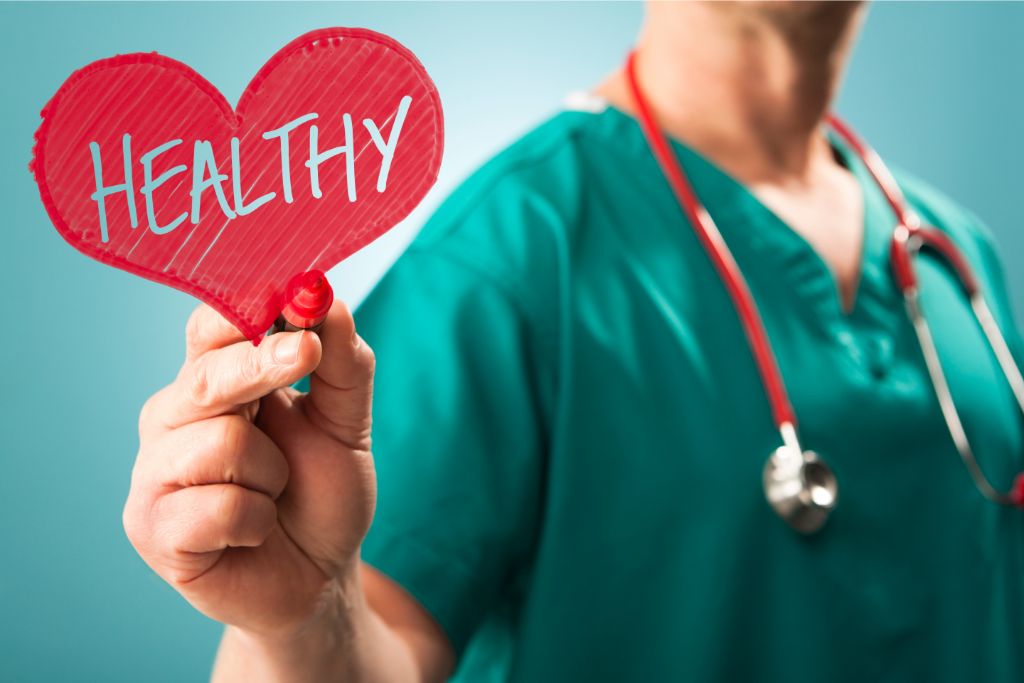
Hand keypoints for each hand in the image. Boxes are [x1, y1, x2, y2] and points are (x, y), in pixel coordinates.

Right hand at [123, 302, 376, 636]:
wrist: (318, 576)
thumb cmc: (320, 494)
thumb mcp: (347, 424)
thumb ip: (343, 364)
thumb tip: (330, 299)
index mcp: (213, 383)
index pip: (211, 328)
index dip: (249, 310)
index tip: (298, 299)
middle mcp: (174, 418)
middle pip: (208, 374)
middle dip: (266, 366)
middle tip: (305, 357)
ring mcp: (154, 473)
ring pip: (221, 443)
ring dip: (273, 474)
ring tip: (272, 494)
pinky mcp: (151, 529)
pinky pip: (216, 506)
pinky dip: (255, 520)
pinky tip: (252, 531)